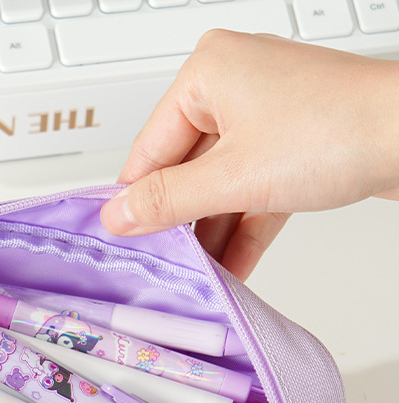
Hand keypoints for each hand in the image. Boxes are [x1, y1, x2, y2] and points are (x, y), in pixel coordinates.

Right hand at [100, 31, 398, 279]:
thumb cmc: (342, 129)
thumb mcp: (233, 176)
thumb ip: (168, 200)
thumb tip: (118, 216)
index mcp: (209, 73)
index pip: (149, 148)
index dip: (136, 199)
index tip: (121, 238)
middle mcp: (235, 86)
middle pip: (185, 169)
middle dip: (181, 221)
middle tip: (163, 261)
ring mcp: (267, 114)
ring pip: (221, 183)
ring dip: (213, 232)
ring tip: (198, 272)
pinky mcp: (292, 142)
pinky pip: (252, 188)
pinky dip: (243, 225)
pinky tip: (232, 264)